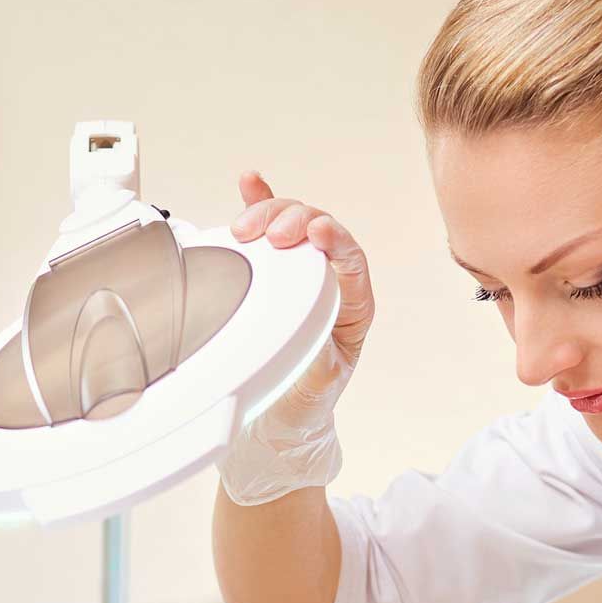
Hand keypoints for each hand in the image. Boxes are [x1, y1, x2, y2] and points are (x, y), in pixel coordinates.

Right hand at [215, 173, 375, 505]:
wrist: (274, 420)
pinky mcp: (269, 271)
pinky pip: (267, 230)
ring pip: (293, 226)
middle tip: (273, 233)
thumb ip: (320, 364)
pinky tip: (249, 182)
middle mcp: (329, 284)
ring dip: (271, 213)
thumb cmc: (299, 403)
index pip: (352, 262)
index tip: (317, 235)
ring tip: (249, 223)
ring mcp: (298, 274)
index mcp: (353, 309)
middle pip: (320, 232)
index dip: (337, 243)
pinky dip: (258, 203)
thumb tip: (316, 341)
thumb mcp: (316, 388)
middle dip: (296, 223)